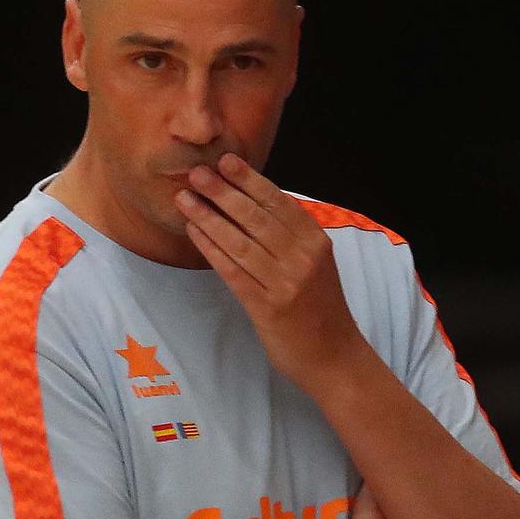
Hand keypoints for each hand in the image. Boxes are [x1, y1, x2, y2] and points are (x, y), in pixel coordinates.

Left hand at [175, 153, 366, 383]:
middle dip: (223, 192)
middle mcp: (304, 259)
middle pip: (257, 217)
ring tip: (185, 198)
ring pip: (240, 241)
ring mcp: (286, 283)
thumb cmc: (321, 309)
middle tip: (196, 173)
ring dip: (209, 217)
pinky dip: (211, 248)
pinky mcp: (268, 307)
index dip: (250, 180)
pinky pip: (233, 271)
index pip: (279, 202)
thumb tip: (254, 205)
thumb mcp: (317, 265)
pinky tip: (194, 232)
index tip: (225, 161)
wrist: (335, 357)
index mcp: (317, 243)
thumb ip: (292, 238)